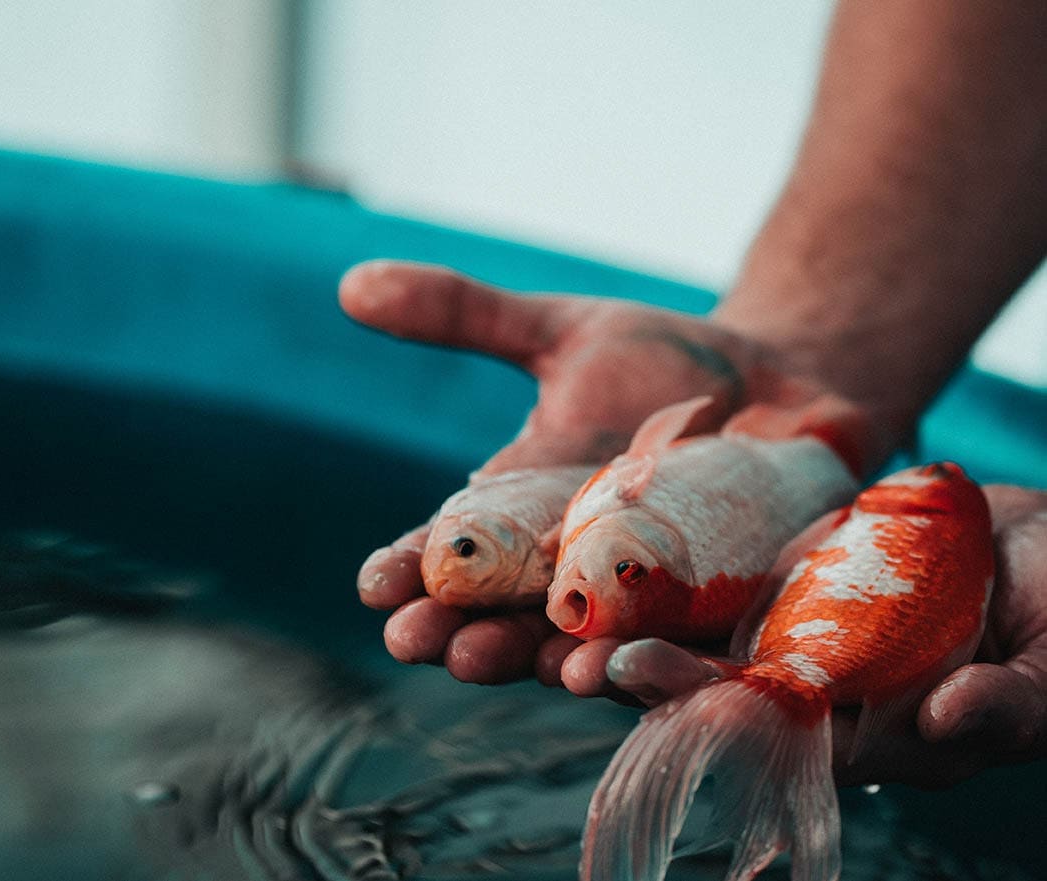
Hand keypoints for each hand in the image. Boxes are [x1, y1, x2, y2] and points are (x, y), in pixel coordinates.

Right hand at [340, 260, 874, 684]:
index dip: (410, 568)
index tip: (374, 583)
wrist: (779, 382)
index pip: (453, 549)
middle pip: (499, 613)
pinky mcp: (709, 613)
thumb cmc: (662, 363)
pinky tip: (602, 668)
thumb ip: (464, 315)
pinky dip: (637, 664)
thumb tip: (352, 282)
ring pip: (574, 646)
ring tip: (505, 663)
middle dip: (456, 630)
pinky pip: (671, 654)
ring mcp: (637, 597)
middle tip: (414, 642)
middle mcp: (568, 567)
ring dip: (534, 660)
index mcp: (522, 510)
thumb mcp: (562, 329)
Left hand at [566, 484, 1046, 787]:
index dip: (707, 714)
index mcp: (877, 731)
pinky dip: (659, 572)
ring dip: (631, 630)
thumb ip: (1013, 703)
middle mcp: (822, 692)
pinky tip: (600, 549)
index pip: (780, 735)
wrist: (1033, 542)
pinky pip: (716, 578)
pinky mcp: (782, 581)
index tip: (635, 681)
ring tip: (562, 616)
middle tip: (571, 661)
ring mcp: (795, 633)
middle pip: (718, 692)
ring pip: (703, 638)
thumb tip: (950, 720)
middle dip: (642, 679)